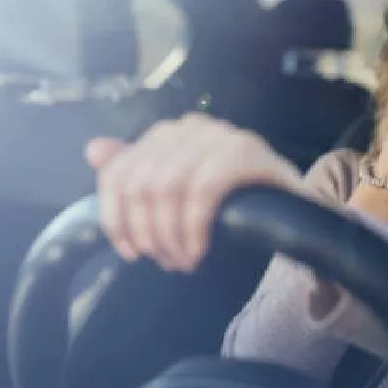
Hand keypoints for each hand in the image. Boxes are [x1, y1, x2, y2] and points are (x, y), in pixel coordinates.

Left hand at [86, 113, 301, 272]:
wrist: (294, 211)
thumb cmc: (232, 206)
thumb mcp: (178, 195)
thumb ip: (137, 174)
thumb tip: (94, 150)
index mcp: (169, 134)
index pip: (118, 173)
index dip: (115, 218)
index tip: (129, 253)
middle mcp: (192, 126)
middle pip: (140, 184)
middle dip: (148, 233)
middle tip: (165, 261)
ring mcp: (222, 134)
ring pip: (167, 187)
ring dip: (170, 236)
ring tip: (183, 260)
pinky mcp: (248, 150)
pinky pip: (203, 191)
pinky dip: (194, 227)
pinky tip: (199, 249)